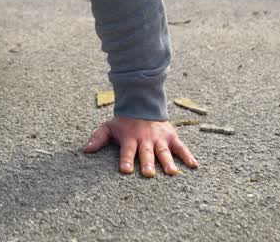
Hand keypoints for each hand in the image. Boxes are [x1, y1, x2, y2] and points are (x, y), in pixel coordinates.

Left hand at [83, 115, 198, 176]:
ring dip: (167, 162)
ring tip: (172, 173)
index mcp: (130, 138)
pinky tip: (194, 166)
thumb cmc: (124, 122)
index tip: (125, 170)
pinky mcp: (171, 137)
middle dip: (147, 163)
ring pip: (163, 152)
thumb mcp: (108, 127)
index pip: (127, 151)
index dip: (125, 160)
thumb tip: (85, 150)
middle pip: (146, 153)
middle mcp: (145, 140)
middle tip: (148, 174)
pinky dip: (188, 156)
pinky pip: (181, 147)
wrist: (142, 105)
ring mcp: (159, 139)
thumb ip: (98, 138)